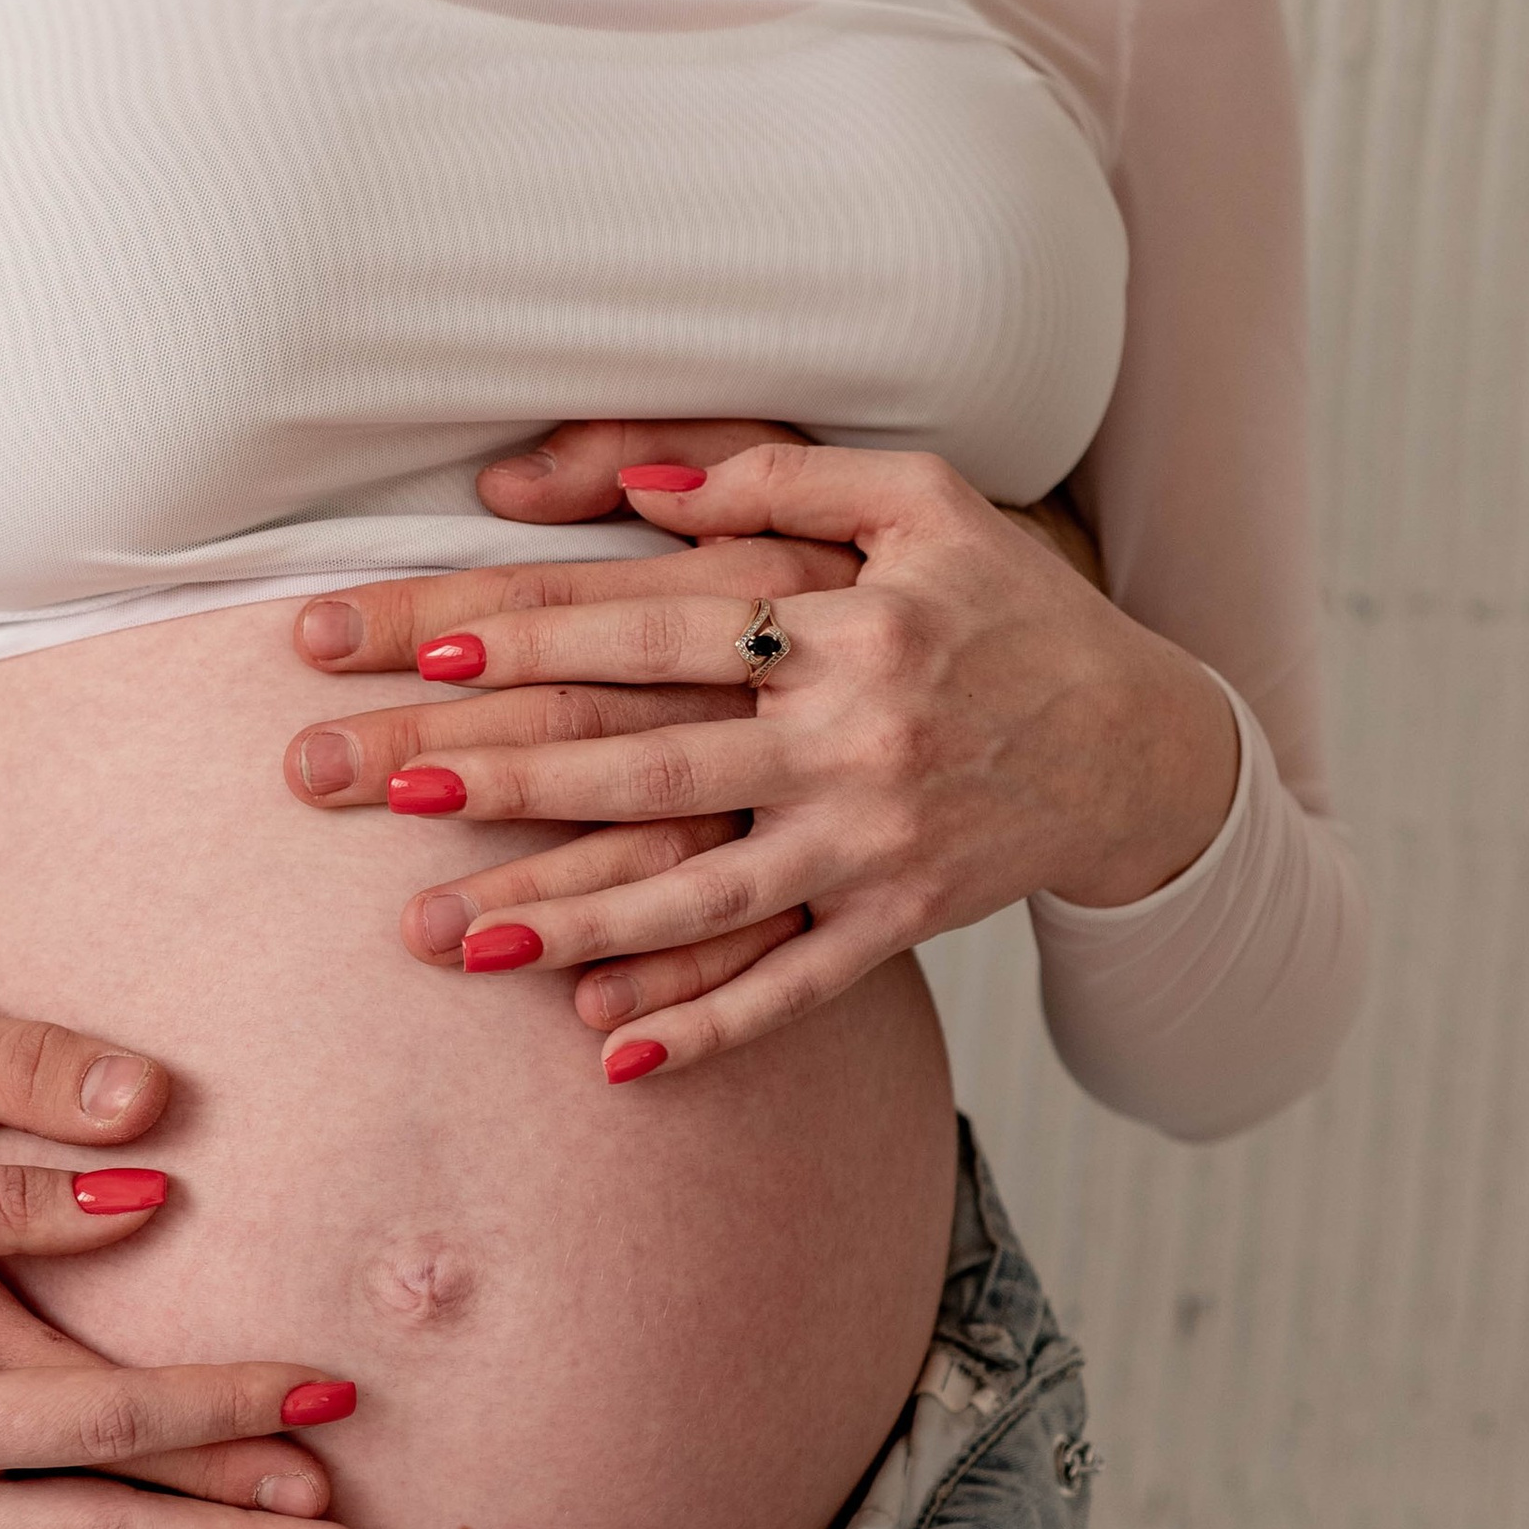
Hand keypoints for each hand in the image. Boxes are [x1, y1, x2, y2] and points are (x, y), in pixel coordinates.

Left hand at [336, 441, 1236, 1077]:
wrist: (1144, 742)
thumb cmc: (1013, 604)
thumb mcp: (926, 500)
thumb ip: (778, 475)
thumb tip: (629, 480)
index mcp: (849, 621)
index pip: (662, 630)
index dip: (542, 635)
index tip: (426, 643)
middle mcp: (855, 735)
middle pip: (653, 764)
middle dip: (509, 777)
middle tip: (383, 782)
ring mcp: (874, 842)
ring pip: (701, 896)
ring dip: (572, 922)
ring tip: (450, 936)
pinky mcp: (898, 923)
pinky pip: (787, 987)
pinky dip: (701, 1026)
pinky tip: (602, 1053)